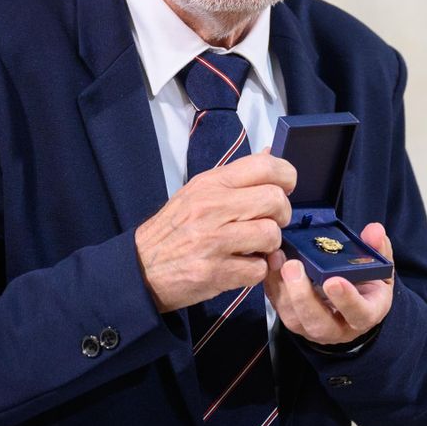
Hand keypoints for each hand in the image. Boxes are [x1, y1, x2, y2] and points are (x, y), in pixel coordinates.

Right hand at [135, 152, 295, 312]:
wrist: (140, 268)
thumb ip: (235, 177)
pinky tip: (240, 266)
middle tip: (269, 223)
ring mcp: (213, 241)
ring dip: (268, 246)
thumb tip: (270, 153)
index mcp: (210, 184)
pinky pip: (258, 269)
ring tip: (252, 247)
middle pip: (275, 200)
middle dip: (281, 215)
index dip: (286, 176)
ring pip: (271, 235)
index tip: (285, 188)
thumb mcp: (197, 192)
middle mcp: (212, 207)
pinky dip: (255, 271)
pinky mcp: (216, 272)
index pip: (265, 165)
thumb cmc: (173, 229)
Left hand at [265, 221, 394, 345]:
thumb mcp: (380, 269)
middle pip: (318, 322)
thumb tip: (374, 230)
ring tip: (278, 259)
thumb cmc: (366, 286)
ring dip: (282, 288)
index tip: (334, 281)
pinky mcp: (293, 320)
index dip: (347, 300)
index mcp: (366, 315)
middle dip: (302, 295)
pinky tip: (271, 263)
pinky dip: (272, 285)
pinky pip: (278, 307)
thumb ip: (378, 249)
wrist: (353, 305)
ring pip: (293, 317)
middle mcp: (338, 328)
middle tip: (293, 266)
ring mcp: (312, 327)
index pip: (359, 314)